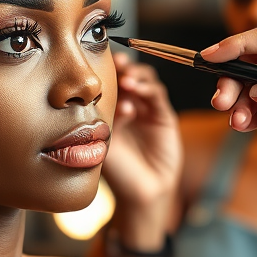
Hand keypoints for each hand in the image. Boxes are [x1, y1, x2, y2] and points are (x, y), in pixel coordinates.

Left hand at [103, 53, 182, 213]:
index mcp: (112, 109)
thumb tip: (93, 91)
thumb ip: (101, 115)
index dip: (107, 71)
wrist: (140, 192)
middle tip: (115, 64)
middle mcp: (130, 105)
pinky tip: (135, 89)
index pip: (110, 82)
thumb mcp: (101, 140)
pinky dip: (147, 88)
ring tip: (125, 80)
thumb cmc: (117, 171)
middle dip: (122, 67)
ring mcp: (148, 110)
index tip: (98, 64)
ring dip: (135, 75)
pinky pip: (157, 96)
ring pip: (145, 81)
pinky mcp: (164, 116)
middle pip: (128, 75)